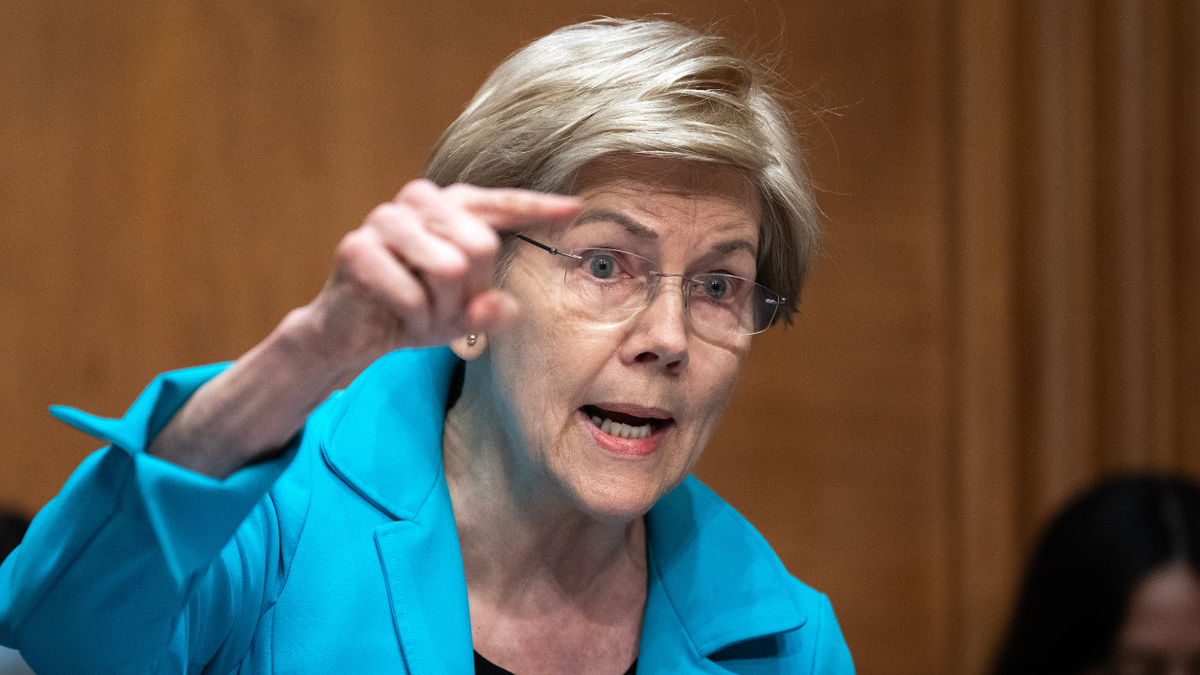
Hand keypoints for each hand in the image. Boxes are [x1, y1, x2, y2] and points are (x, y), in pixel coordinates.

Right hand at [305, 179, 579, 368]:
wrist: (350, 331)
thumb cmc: (412, 311)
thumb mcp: (462, 316)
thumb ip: (489, 310)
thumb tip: (503, 308)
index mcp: (450, 206)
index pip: (499, 203)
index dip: (537, 207)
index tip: (575, 207)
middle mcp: (419, 201)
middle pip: (482, 245)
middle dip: (470, 293)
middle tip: (446, 312)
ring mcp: (385, 219)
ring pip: (448, 267)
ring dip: (440, 307)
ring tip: (423, 315)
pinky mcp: (357, 248)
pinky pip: (411, 293)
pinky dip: (413, 317)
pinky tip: (399, 317)